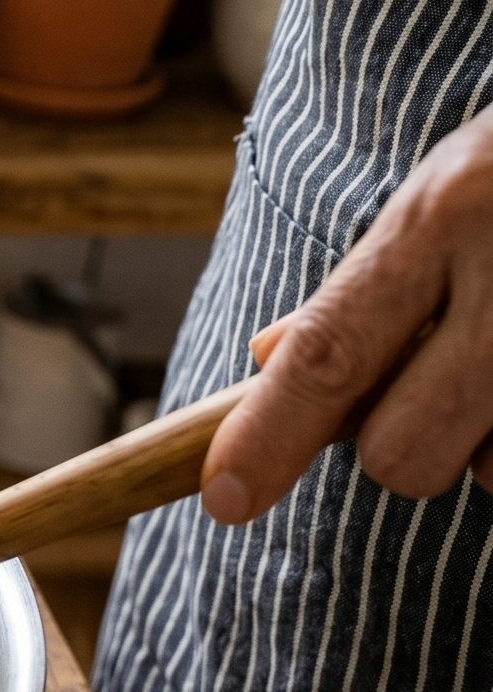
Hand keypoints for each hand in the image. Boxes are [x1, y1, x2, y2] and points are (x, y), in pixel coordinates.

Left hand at [203, 108, 492, 522]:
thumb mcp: (446, 196)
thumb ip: (364, 285)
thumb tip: (265, 361)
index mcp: (445, 219)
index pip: (331, 350)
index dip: (269, 434)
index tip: (224, 496)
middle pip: (403, 448)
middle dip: (402, 441)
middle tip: (437, 379)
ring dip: (490, 443)